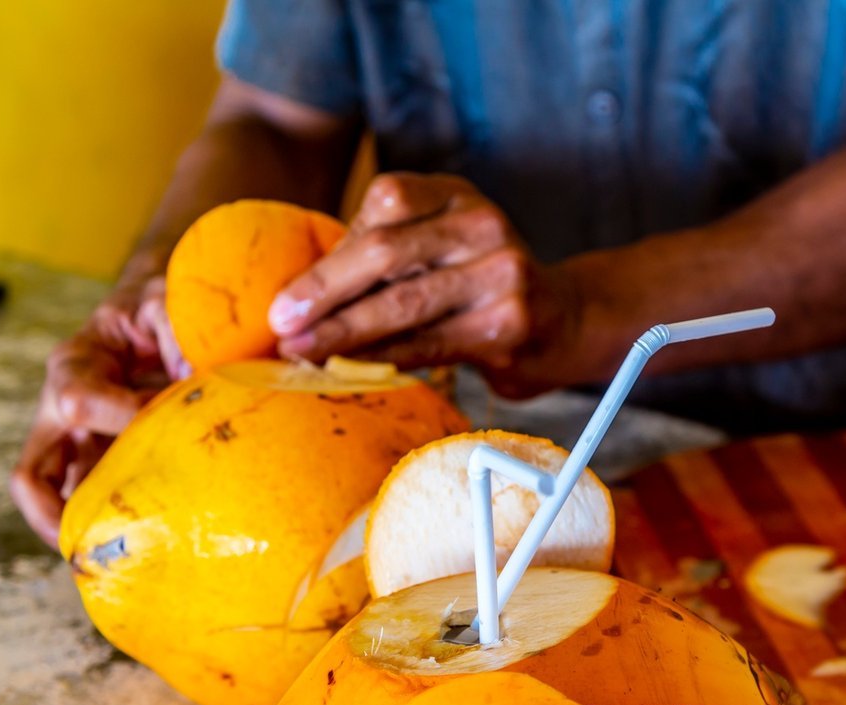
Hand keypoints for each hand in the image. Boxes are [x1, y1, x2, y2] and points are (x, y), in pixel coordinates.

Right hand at [10, 276, 183, 547]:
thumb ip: (179, 335)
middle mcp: (63, 405)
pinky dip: (111, 519)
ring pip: (59, 496)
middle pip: (35, 474)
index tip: (170, 431)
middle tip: (94, 550)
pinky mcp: (103, 451)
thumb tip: (195, 382)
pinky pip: (94, 494)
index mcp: (76, 363)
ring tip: (117, 564)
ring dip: (83, 529)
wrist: (160, 305)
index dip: (123, 420)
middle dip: (56, 515)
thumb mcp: (168, 302)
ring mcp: (79, 436)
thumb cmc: (163, 302)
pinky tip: (149, 543)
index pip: (79, 403)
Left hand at [269, 173, 581, 397]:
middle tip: (281, 325)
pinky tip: (352, 369)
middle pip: (386, 253)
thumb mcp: (439, 246)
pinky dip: (384, 357)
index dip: (332, 252)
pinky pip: (430, 343)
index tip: (286, 295)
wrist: (565, 322)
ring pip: (405, 302)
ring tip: (303, 353)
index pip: (386, 201)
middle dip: (324, 293)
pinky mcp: (510, 323)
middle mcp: (484, 224)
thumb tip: (297, 296)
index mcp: (457, 193)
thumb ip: (385, 254)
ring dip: (344, 332)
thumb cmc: (479, 287)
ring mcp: (503, 272)